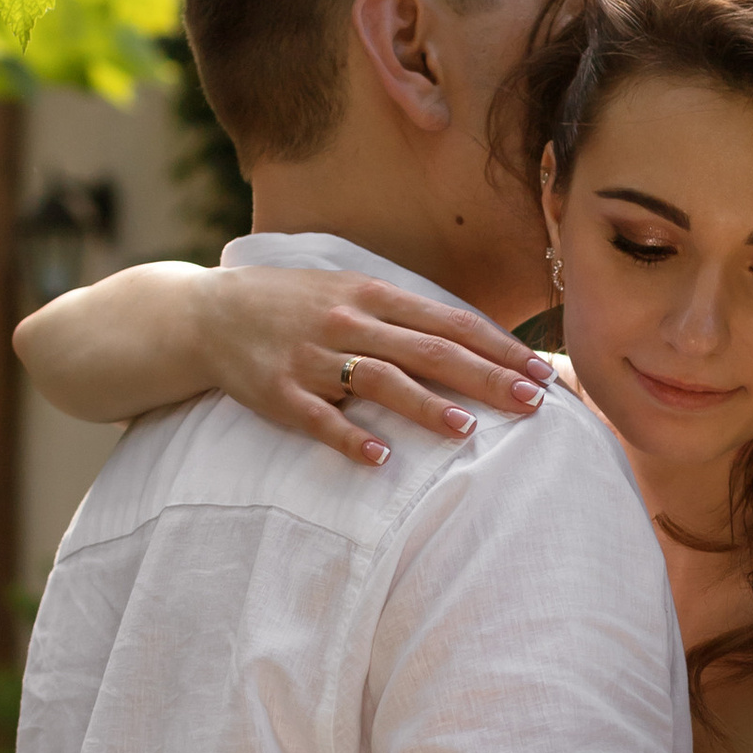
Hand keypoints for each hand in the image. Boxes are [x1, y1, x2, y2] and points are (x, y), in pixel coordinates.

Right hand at [197, 268, 551, 464]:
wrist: (210, 312)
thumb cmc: (298, 306)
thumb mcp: (352, 292)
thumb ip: (406, 318)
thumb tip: (476, 345)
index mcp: (372, 295)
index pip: (449, 322)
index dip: (499, 347)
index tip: (542, 373)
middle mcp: (347, 321)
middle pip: (427, 351)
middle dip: (483, 377)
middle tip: (531, 403)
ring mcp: (312, 357)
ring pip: (378, 381)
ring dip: (425, 406)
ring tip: (467, 431)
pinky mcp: (279, 392)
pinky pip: (319, 418)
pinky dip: (349, 438)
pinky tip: (381, 459)